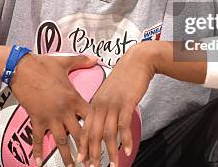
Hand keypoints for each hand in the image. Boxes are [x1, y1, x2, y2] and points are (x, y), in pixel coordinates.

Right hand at [11, 53, 96, 166]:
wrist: (21, 67)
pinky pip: (37, 138)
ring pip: (61, 140)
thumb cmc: (43, 64)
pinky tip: (38, 162)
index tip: (106, 139)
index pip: (91, 116)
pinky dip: (37, 151)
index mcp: (74, 97)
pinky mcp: (36, 118)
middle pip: (79, 134)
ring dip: (66, 155)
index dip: (99, 128)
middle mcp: (64, 110)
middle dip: (86, 149)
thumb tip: (95, 58)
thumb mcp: (65, 62)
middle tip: (92, 162)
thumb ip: (82, 61)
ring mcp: (50, 116)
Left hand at [78, 43, 155, 166]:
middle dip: (92, 153)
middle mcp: (101, 104)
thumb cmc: (125, 76)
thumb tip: (102, 121)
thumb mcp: (108, 91)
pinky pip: (123, 126)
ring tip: (113, 165)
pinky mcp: (126, 103)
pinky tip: (126, 150)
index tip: (80, 159)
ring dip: (110, 152)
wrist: (137, 61)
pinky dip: (125, 140)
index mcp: (95, 102)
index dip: (82, 145)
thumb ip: (103, 106)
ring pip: (108, 133)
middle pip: (93, 134)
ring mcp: (113, 104)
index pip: (85, 127)